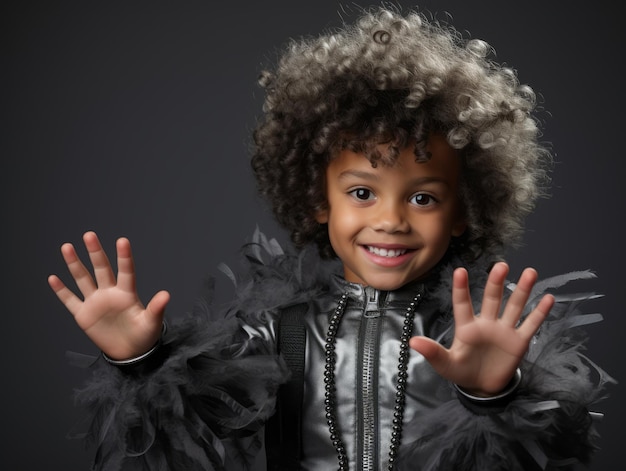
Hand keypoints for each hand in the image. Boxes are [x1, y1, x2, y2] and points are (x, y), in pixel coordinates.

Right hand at [48, 231, 169, 359]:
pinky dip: (61, 291)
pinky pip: (70, 300)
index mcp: (127, 294)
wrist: (130, 352)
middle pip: (101, 269)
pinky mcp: (84, 315)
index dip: (124, 257)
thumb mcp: (151, 322)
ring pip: (83, 279)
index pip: (126, 271)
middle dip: (96, 252)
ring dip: (75, 264)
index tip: (122, 240)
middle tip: (89, 235)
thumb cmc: (144, 335)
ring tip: (67, 247)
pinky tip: (53, 278)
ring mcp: (95, 302)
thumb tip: (166, 294)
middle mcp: (110, 293)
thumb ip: (156, 308)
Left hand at [409, 262, 553, 395]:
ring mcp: (504, 331)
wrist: (482, 387)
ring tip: (531, 272)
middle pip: (492, 299)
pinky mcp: (518, 342)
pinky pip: (530, 325)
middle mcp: (486, 323)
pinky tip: (548, 298)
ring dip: (523, 290)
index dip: (461, 289)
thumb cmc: (461, 371)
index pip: (462, 304)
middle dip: (496, 283)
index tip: (459, 271)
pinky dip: (539, 313)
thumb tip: (412, 341)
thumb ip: (432, 352)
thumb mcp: (445, 364)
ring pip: (514, 306)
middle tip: (501, 265)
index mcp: (467, 327)